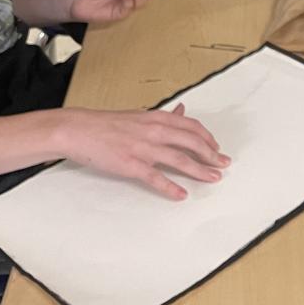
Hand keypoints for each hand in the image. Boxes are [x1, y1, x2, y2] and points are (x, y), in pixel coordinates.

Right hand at [59, 103, 231, 199]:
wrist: (80, 129)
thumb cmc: (109, 123)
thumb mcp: (140, 114)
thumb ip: (163, 116)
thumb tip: (182, 110)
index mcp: (158, 118)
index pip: (192, 127)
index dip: (208, 139)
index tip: (217, 149)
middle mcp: (155, 131)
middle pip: (192, 143)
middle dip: (211, 155)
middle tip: (223, 165)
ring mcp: (144, 148)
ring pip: (180, 160)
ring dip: (200, 171)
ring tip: (213, 178)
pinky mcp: (131, 165)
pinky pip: (156, 178)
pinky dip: (171, 187)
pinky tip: (182, 194)